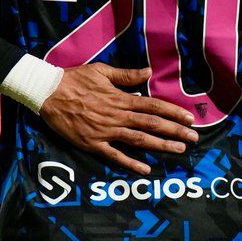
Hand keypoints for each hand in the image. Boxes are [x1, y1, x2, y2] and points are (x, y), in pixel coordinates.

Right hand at [40, 63, 197, 173]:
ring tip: (179, 150)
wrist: (47, 93)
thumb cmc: (73, 79)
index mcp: (119, 98)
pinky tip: (145, 169)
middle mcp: (116, 116)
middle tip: (194, 139)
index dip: (173, 112)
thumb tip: (149, 71)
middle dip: (175, 131)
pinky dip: (130, 163)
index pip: (153, 106)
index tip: (189, 119)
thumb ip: (126, 74)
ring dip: (160, 146)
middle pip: (151, 124)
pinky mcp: (92, 143)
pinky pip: (114, 155)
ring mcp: (105, 131)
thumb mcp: (100, 71)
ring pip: (138, 140)